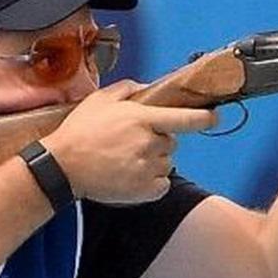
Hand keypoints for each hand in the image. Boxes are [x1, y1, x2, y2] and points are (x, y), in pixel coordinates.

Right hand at [46, 81, 216, 204]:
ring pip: (167, 163)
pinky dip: (153, 182)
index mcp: (142, 119)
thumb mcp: (99, 100)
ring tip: (127, 160)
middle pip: (172, 143)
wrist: (63, 166)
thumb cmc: (80, 131)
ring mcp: (148, 168)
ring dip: (154, 162)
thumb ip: (126, 90)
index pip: (184, 119)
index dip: (204, 118)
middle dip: (159, 141)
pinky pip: (162, 184)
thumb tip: (145, 88)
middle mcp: (149, 143)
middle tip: (133, 143)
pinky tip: (132, 175)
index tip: (214, 118)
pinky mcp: (145, 190)